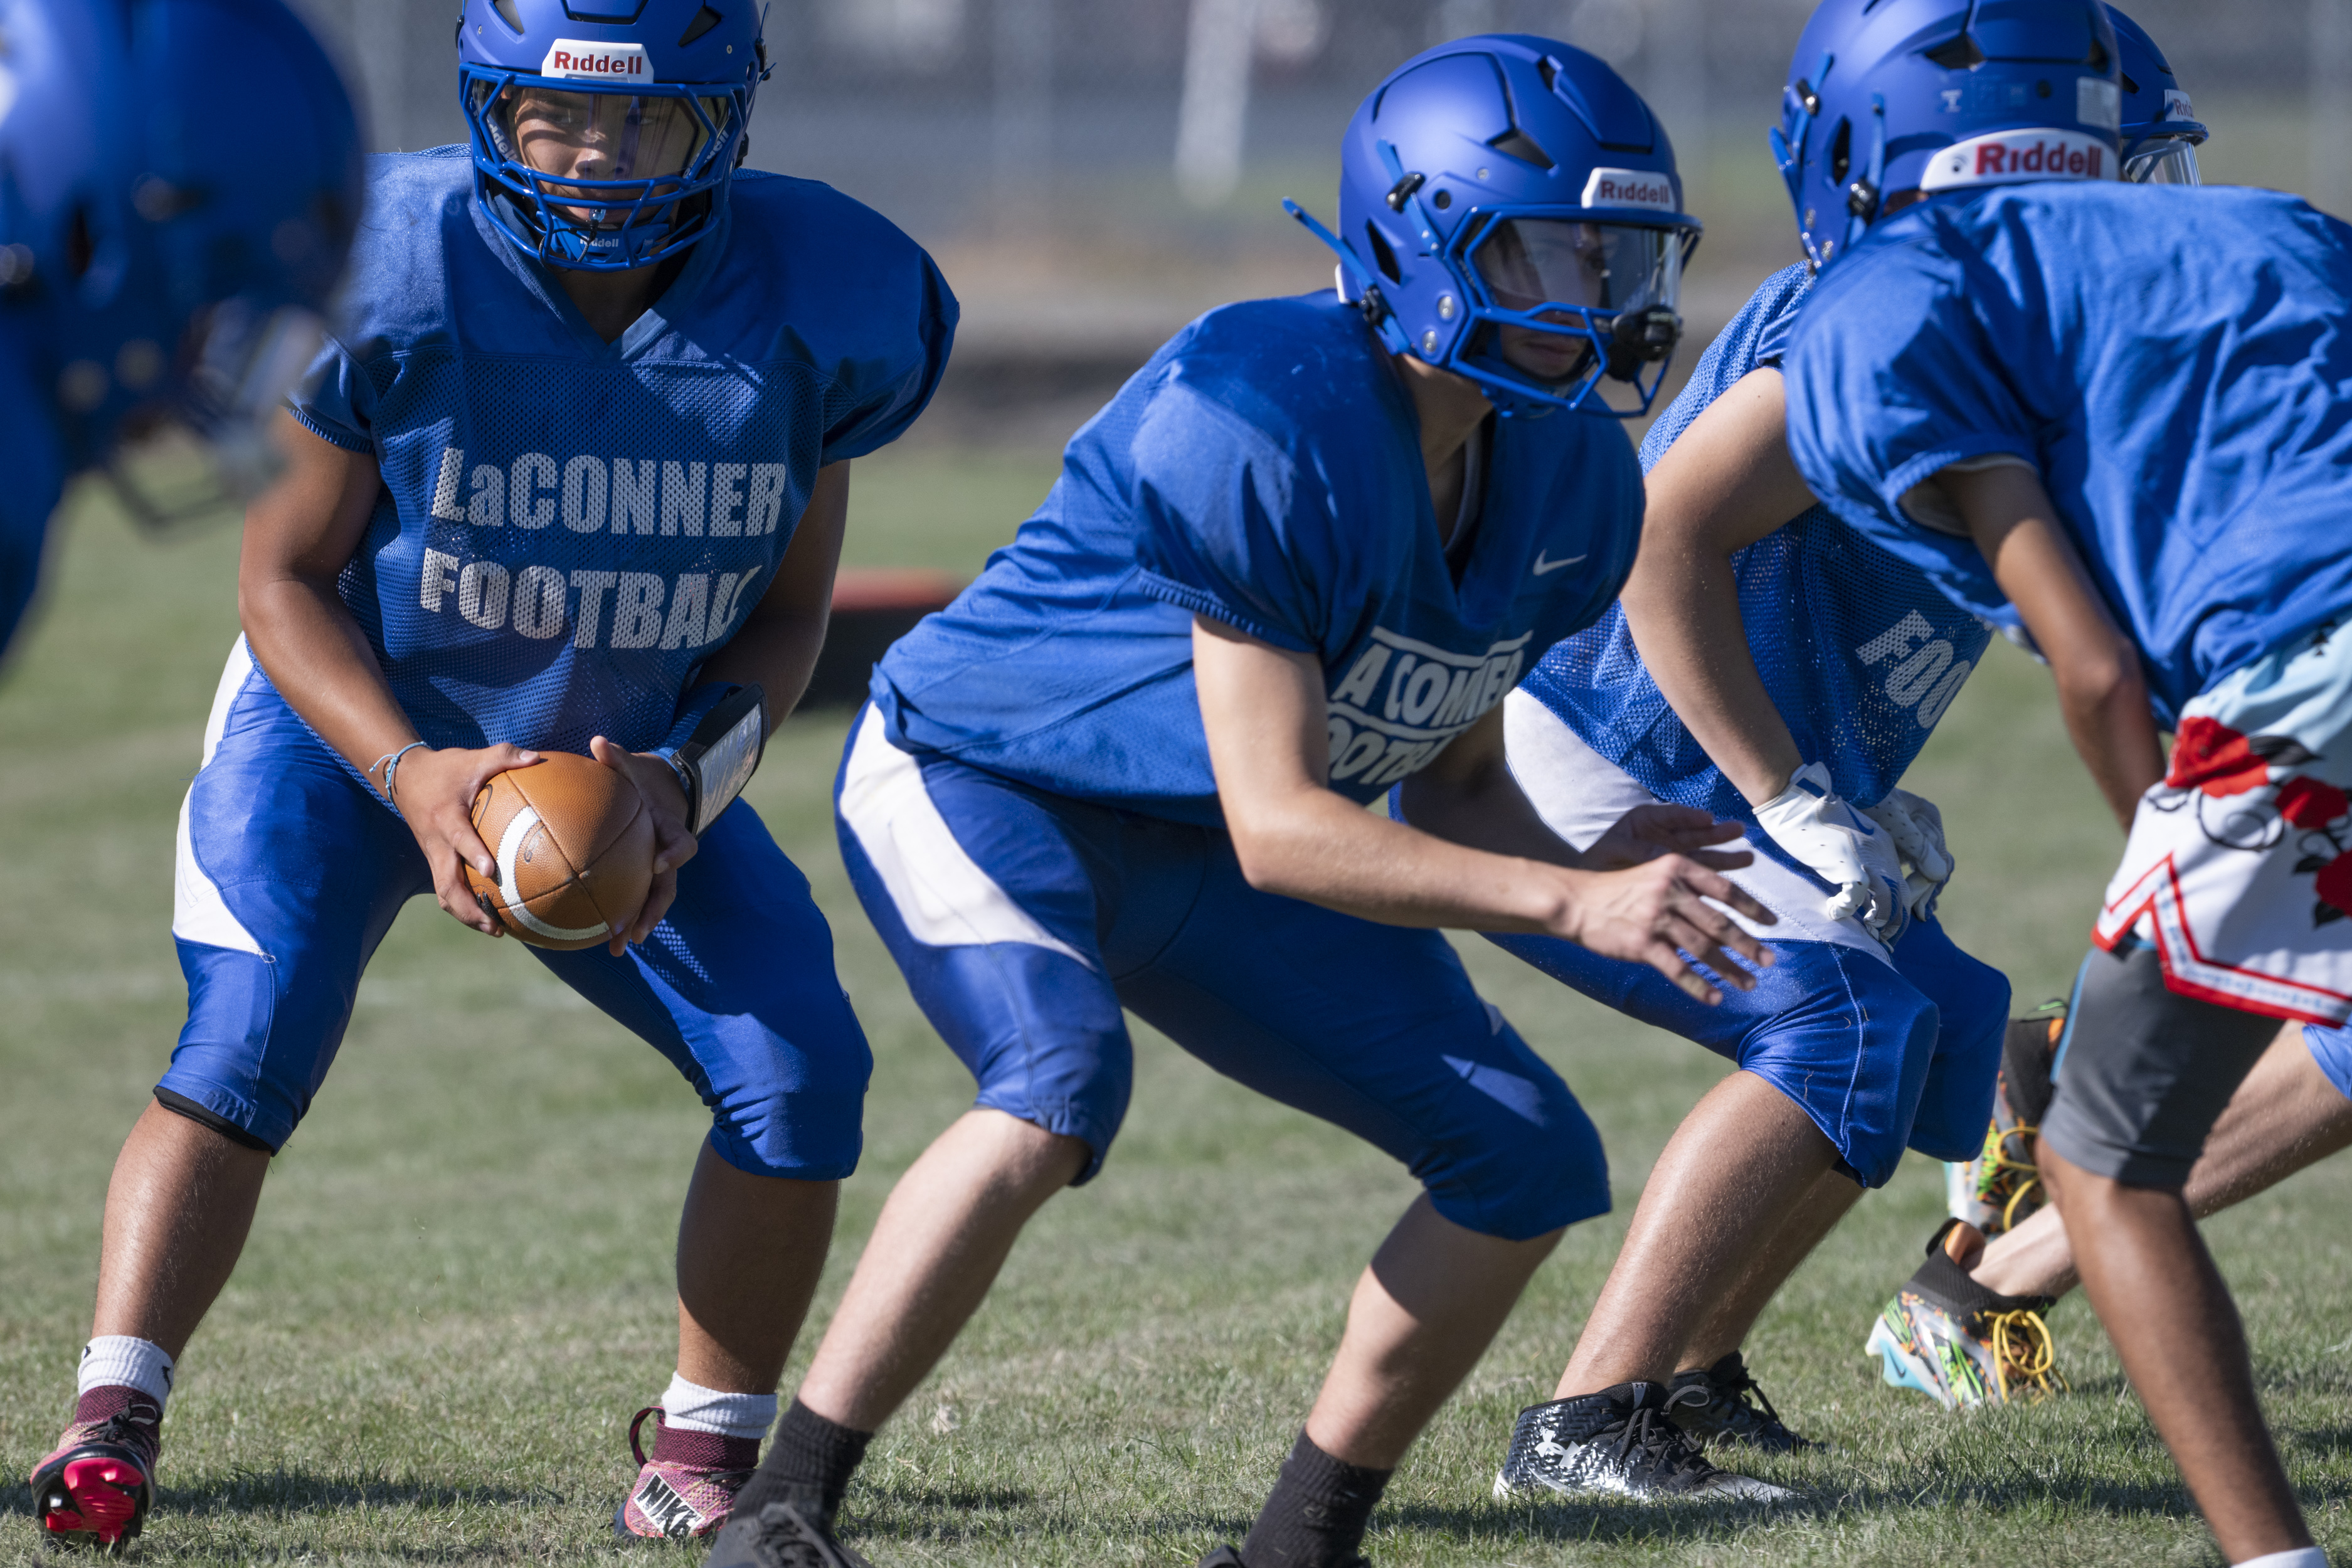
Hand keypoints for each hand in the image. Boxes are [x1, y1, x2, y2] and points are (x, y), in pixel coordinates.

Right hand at [389, 743, 544, 936]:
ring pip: (445, 893)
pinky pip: (446, 889)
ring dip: (466, 914)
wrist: (405, 777)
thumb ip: (505, 756)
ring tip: (496, 930)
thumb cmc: (446, 768)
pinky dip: (464, 906)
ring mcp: (433, 854)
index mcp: (447, 817)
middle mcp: (436, 842)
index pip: (459, 839)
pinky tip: (488, 916)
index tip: (490, 871)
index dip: (473, 854)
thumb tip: (539, 758)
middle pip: (447, 883)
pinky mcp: (434, 860)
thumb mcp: (474, 757)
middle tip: (496, 924)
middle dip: (469, 907)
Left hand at [589, 735, 698, 955]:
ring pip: (651, 903)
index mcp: (670, 830)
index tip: (658, 864)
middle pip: (666, 889)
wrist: (657, 793)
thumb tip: (597, 742)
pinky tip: (593, 934)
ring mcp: (656, 871)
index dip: (673, 856)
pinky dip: (618, 917)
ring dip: (636, 926)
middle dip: (652, 913)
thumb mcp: (632, 767)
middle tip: (636, 933)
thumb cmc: (639, 780)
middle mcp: (667, 856)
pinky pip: (631, 899)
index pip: (681, 845)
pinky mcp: (641, 878)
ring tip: (616, 948)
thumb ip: (616, 758)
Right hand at [1553, 856, 1778, 1004]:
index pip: (1725, 889)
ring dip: (1730, 969)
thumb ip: (1687, 891)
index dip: (1753, 907)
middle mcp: (1670, 892)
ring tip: (1750, 983)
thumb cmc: (1616, 891)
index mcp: (1677, 870)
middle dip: (1749, 944)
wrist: (1575, 902)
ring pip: (1703, 949)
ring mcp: (1656, 919)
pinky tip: (1715, 998)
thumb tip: (1722, 917)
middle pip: (1719, 922)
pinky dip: (1699, 986)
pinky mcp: (1641, 944)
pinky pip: (1677, 969)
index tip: (1773, 922)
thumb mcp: (1654, 876)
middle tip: (1769, 960)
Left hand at [1583, 803, 1756, 872]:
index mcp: (1646, 820)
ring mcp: (1671, 858)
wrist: (1585, 889)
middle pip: (1695, 834)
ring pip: (1702, 857)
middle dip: (1718, 834)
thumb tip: (1668, 856)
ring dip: (1724, 858)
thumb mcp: (1615, 849)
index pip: (1674, 814)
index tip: (1709, 819)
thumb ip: (1641, 850)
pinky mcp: (1675, 878)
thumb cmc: (1596, 861)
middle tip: (1740, 830)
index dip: (1692, 816)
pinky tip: (1730, 886)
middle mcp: (1664, 836)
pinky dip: (1712, 881)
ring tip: (1748, 859)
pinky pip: (1697, 878)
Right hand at [1752, 761, 1906, 941]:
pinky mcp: (1849, 865)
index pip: (1902, 886)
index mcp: (1883, 847)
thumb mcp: (1843, 840)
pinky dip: (1845, 910)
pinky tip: (1833, 912)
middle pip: (1903, 899)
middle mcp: (1883, 854)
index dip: (1897, 911)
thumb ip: (1854, 859)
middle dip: (1894, 925)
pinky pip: (1855, 900)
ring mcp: (1868, 860)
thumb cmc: (1811, 820)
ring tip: (1867, 933)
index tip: (1885, 927)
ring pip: (1888, 904)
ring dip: (1878, 922)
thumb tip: (1853, 884)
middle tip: (1883, 941)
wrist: (1798, 801)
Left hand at [1862, 788, 1952, 920]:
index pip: (1938, 857)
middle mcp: (1922, 824)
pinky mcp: (1892, 841)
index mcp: (1927, 816)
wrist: (1838, 790)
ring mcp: (1908, 832)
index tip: (1918, 904)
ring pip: (1924, 867)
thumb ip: (1918, 847)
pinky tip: (1907, 899)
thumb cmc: (1866, 802)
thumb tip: (1940, 874)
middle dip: (1927, 889)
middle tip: (1919, 913)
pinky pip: (1908, 866)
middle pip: (1934, 863)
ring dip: (1922, 889)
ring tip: (1919, 912)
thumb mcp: (1895, 824)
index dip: (1929, 883)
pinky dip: (1909, 882)